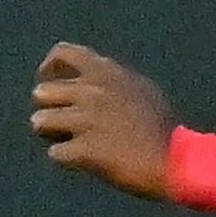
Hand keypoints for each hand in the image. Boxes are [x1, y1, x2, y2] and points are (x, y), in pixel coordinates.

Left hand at [31, 44, 177, 199]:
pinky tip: (81, 162)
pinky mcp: (85, 149)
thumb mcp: (141, 90)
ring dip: (50, 134)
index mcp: (106, 73)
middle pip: (42, 93)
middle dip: (47, 109)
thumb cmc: (162, 129)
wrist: (175, 162)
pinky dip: (65, 159)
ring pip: (40, 121)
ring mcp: (87, 120)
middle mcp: (92, 91)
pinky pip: (55, 153)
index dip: (49, 70)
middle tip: (58, 124)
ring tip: (67, 143)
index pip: (63, 54)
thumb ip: (113, 81)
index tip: (50, 83)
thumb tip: (90, 81)